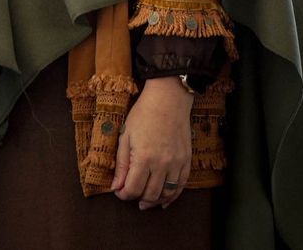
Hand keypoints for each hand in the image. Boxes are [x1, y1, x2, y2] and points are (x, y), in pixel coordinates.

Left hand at [112, 76, 193, 209]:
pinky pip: (181, 185)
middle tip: (132, 197)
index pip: (133, 188)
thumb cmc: (143, 115)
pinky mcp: (186, 161)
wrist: (168, 101)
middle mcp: (162, 164)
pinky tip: (164, 200)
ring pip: (167, 193)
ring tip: (147, 203)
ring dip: (155, 201)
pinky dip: (173, 196)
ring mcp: (176, 163)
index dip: (123, 195)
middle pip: (150, 194)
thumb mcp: (125, 136)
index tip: (119, 192)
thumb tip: (116, 186)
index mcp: (143, 158)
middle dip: (138, 199)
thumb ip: (121, 164)